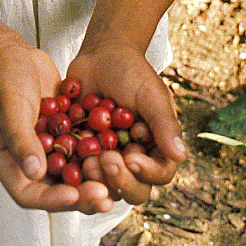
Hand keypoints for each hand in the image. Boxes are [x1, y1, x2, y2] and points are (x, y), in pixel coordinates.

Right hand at [0, 43, 114, 214]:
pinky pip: (80, 154)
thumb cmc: (2, 76)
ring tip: (115, 182)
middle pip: (53, 190)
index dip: (51, 199)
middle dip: (80, 196)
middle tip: (105, 195)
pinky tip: (118, 156)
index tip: (75, 194)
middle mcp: (25, 160)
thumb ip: (21, 139)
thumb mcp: (9, 105)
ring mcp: (45, 149)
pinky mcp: (61, 136)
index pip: (27, 192)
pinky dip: (96, 157)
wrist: (11, 52)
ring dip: (92, 180)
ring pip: (71, 176)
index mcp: (5, 159)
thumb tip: (35, 172)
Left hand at [65, 42, 185, 204]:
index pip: (159, 173)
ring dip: (96, 179)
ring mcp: (107, 160)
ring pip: (104, 187)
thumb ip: (164, 124)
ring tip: (87, 160)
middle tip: (106, 160)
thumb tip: (180, 155)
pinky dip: (71, 170)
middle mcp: (133, 160)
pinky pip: (76, 173)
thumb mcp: (151, 94)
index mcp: (156, 148)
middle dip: (119, 180)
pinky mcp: (81, 155)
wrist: (100, 56)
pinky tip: (65, 158)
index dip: (147, 172)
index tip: (132, 157)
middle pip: (132, 190)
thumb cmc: (132, 72)